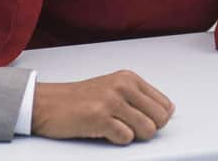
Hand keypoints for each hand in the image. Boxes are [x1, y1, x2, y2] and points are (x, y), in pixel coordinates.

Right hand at [32, 70, 174, 144]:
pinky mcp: (99, 117)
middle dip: (148, 130)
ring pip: (147, 130)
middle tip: (128, 127)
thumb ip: (140, 97)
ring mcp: (111, 101)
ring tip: (115, 128)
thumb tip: (169, 111)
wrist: (48, 103)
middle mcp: (122, 86)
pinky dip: (117, 140)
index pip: (165, 104)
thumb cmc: (81, 99)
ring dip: (133, 136)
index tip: (141, 120)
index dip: (157, 119)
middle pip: (160, 119)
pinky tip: (103, 131)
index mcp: (129, 78)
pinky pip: (126, 138)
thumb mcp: (114, 88)